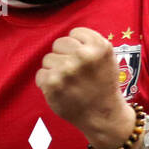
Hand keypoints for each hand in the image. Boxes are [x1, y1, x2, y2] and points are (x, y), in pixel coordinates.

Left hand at [36, 27, 135, 148]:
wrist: (103, 115)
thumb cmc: (103, 85)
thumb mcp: (107, 57)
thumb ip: (89, 42)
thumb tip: (67, 35)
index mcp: (100, 46)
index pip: (74, 32)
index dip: (78, 46)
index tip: (84, 59)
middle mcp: (83, 56)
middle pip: (58, 44)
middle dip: (64, 56)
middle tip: (76, 73)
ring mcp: (67, 70)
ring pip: (48, 59)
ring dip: (55, 70)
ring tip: (70, 83)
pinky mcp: (52, 84)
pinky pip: (40, 75)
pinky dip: (47, 83)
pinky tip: (61, 91)